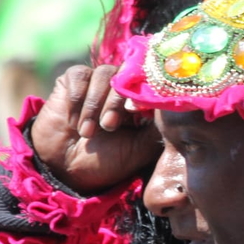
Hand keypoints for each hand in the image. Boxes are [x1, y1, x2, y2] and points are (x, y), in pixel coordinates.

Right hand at [31, 64, 161, 192]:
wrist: (67, 169)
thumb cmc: (106, 161)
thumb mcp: (139, 149)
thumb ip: (157, 128)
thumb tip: (176, 109)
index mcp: (140, 101)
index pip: (149, 82)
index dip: (142, 92)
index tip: (134, 111)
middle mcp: (121, 87)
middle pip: (125, 76)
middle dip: (115, 103)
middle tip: (108, 127)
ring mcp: (98, 81)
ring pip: (103, 74)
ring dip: (94, 105)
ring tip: (88, 132)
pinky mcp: (74, 79)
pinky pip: (79, 75)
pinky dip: (77, 99)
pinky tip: (73, 122)